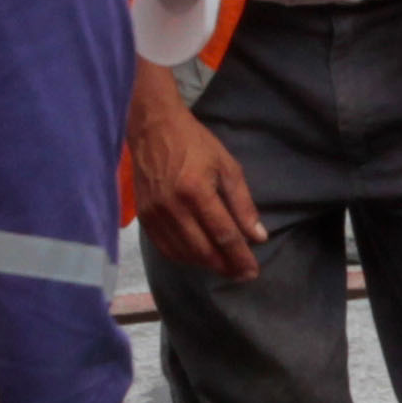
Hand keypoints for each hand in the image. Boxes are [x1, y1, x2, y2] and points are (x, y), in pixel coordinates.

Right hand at [132, 79, 267, 277]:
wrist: (152, 128)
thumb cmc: (194, 143)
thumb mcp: (227, 166)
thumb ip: (243, 204)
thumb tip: (258, 237)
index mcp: (196, 191)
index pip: (223, 235)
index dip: (240, 257)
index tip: (252, 271)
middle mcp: (172, 207)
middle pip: (203, 250)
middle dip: (225, 266)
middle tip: (242, 274)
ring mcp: (154, 214)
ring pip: (184, 254)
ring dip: (206, 265)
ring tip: (225, 267)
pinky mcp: (143, 217)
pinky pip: (165, 248)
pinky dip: (184, 258)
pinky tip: (199, 257)